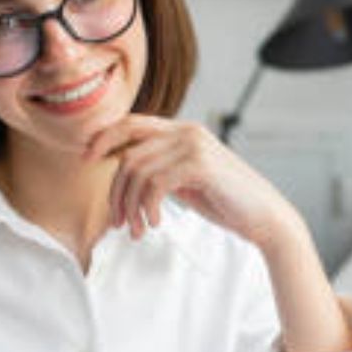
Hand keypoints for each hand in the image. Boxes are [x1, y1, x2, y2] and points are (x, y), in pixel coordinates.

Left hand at [83, 115, 302, 252]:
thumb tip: (128, 173)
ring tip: (136, 229)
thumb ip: (162, 171)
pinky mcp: (199, 165)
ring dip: (130, 205)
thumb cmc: (228, 202)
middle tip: (116, 220)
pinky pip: (154, 183)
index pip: (132, 123)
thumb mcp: (188, 181)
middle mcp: (187, 131)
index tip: (87, 159)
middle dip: (115, 190)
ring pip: (137, 170)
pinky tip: (154, 223)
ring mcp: (193, 145)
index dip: (105, 138)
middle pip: (128, 151)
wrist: (265, 217)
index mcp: (184, 131)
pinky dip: (147, 207)